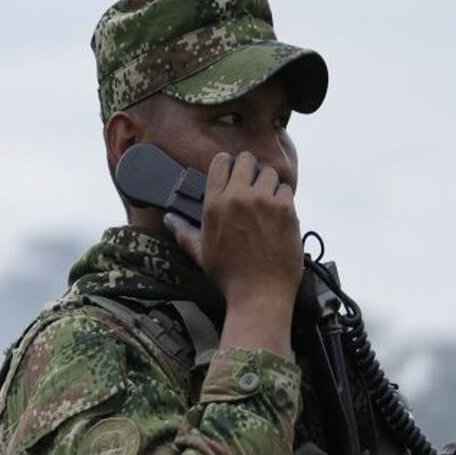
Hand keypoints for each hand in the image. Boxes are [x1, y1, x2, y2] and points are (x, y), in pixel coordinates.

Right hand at [165, 151, 301, 358]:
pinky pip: (286, 190)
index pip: (221, 163)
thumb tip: (169, 219)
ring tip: (267, 202)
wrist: (259, 294)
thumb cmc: (229, 276)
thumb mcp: (200, 253)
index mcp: (214, 204)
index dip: (228, 165)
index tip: (233, 173)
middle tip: (253, 185)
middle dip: (250, 169)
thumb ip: (184, 232)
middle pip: (247, 160)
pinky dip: (284, 199)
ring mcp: (264, 202)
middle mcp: (238, 197)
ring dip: (268, 184)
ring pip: (269, 173)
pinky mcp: (286, 210)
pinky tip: (279, 215)